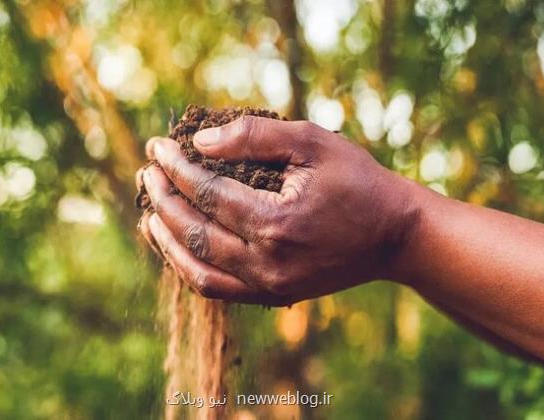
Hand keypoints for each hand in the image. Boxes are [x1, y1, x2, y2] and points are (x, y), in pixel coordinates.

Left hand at [136, 116, 420, 305]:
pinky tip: (176, 245)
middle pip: (193, 233)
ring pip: (196, 270)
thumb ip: (255, 137)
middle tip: (148, 173)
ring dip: (166, 240)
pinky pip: (216, 289)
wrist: (395, 235)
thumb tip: (200, 143)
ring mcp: (269, 286)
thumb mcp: (313, 142)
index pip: (206, 194)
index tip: (156, 148)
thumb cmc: (358, 182)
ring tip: (149, 213)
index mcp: (276, 222)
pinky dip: (189, 267)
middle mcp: (267, 262)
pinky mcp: (274, 296)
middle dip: (162, 200)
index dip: (176, 169)